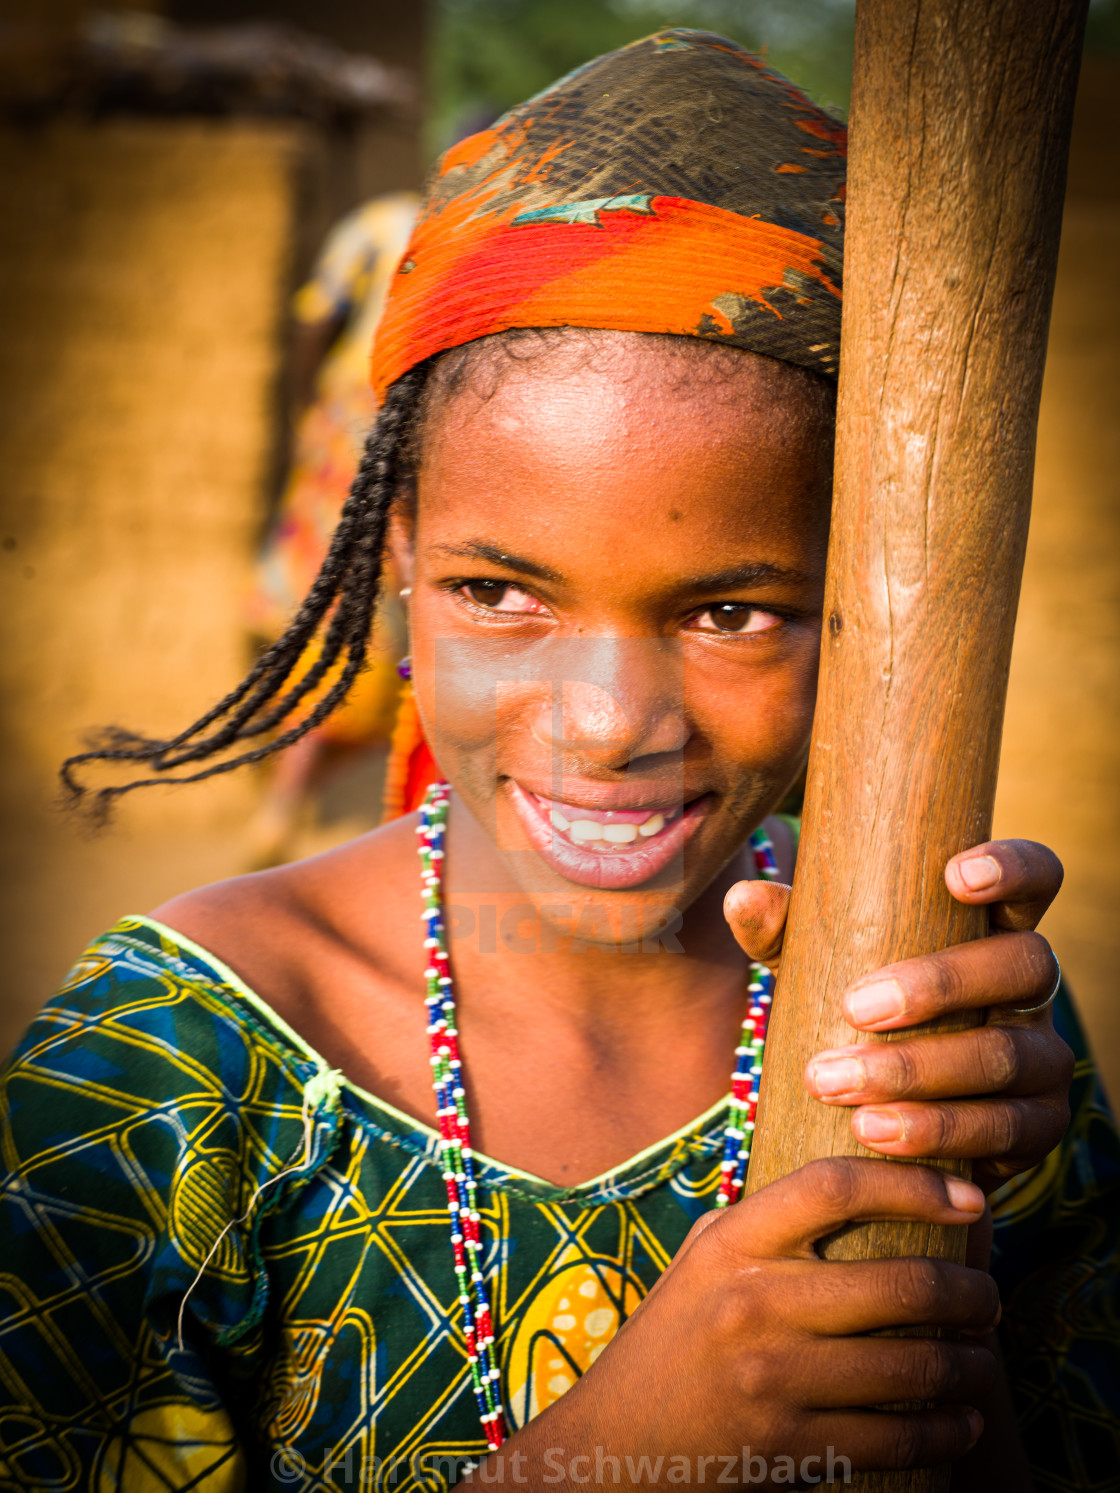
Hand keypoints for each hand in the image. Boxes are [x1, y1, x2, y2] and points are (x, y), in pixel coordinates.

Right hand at [471, 1161, 997, 1486]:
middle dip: (970, 1293)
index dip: (912, 1184)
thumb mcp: (703, 1260)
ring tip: (982, 1360)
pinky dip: (943, 1430)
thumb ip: (767, 1221)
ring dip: (968, 1367)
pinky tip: (958, 1422)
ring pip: (910, 1367)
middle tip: (989, 1298)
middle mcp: (753, 1303)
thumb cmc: (670, 1341)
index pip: (833, 1187)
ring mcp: (771, 1379)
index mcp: (733, 1243)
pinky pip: (893, 1438)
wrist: (613, 1446)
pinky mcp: (787, 1447)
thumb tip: (861, 1179)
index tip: (968, 1197)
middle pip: (898, 1283)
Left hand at [726, 837, 1073, 1192]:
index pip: (1034, 877)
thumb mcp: (816, 965)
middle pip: (1025, 964)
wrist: (873, 1115)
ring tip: (838, 1086)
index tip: (956, 876)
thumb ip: (784, 930)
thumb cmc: (851, 1012)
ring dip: (918, 1072)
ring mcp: (1044, 1056)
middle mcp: (1030, 987)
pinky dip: (937, 1132)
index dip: (1013, 867)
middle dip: (941, 984)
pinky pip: (1007, 1130)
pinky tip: (877, 1135)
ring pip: (1007, 1055)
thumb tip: (744, 899)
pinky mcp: (1039, 1126)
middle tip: (855, 1008)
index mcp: (991, 928)